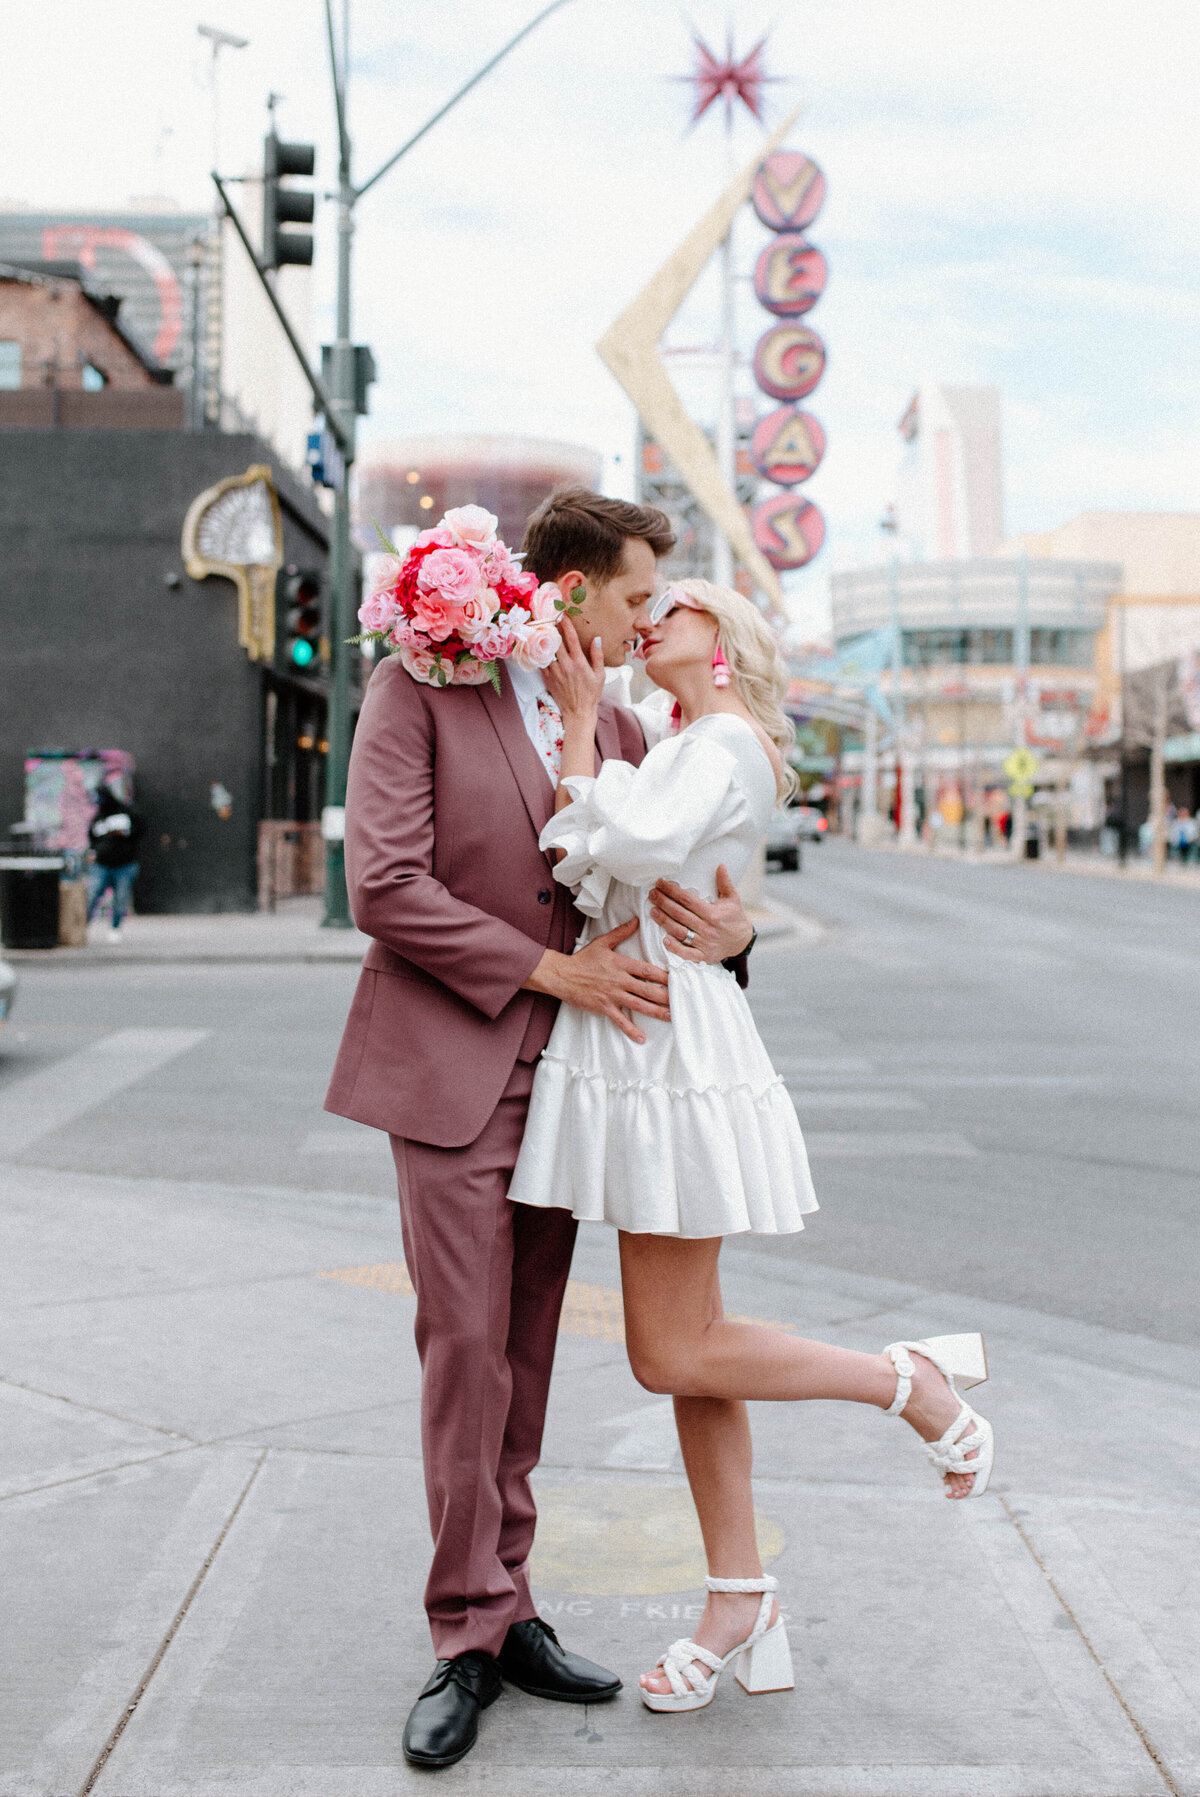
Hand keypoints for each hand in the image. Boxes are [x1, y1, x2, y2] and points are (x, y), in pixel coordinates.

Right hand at [524, 917, 669, 1043]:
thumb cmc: (582, 959)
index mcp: (622, 964)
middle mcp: (620, 981)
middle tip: (681, 1001)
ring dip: (657, 1012)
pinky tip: (642, 1038)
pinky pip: (620, 1021)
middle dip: (667, 997)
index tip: (678, 980)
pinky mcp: (604, 1008)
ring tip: (671, 1017)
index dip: (665, 977)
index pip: (648, 971)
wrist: (562, 975)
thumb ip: (621, 932)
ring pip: (640, 1005)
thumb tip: (636, 920)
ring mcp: (613, 996)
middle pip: (649, 990)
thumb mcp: (602, 942)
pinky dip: (631, 1030)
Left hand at [543, 616, 604, 723]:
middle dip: (552, 628)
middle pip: (555, 642)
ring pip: (547, 651)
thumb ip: (598, 656)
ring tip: (542, 629)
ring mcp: (555, 672)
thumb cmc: (591, 694)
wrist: (578, 712)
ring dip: (545, 639)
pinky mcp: (548, 678)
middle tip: (549, 618)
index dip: (567, 625)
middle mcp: (565, 665)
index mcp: (579, 663)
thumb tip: (596, 639)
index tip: (563, 615)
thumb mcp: (600, 675)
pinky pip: (541, 662)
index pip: (571, 639)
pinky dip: (539, 653)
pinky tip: (538, 646)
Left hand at [649, 865, 753, 964]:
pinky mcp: (703, 956)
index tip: (661, 883)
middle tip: (652, 894)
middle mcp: (708, 928)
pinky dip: (675, 948)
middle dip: (664, 903)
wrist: (743, 941)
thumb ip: (725, 882)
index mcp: (713, 913)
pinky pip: (687, 953)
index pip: (687, 900)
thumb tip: (721, 865)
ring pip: (680, 931)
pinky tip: (664, 940)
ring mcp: (705, 943)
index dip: (672, 891)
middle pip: (680, 914)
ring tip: (653, 911)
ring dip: (664, 922)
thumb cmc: (735, 917)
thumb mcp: (733, 898)